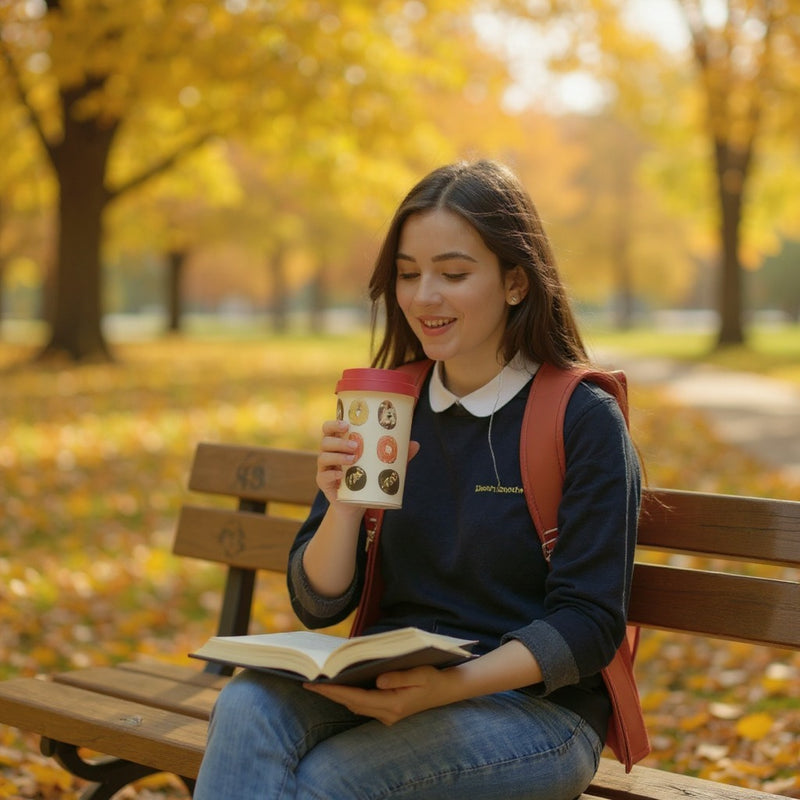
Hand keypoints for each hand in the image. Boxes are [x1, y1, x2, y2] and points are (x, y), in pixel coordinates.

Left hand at [304, 665, 448, 724]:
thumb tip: (376, 680)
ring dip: (337, 696)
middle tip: (307, 682)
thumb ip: (398, 677)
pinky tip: (339, 686)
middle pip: (351, 703)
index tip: (316, 684)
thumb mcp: (419, 674)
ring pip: (355, 705)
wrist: (447, 689)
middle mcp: (387, 713)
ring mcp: (387, 714)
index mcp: (393, 704)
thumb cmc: (433, 677)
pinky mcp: (388, 710)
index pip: (357, 698)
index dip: (335, 691)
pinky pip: (363, 704)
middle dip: (329, 694)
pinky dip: (349, 696)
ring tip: (318, 683)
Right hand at [316, 420, 419, 506]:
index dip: (334, 423)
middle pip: (325, 440)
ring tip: (354, 458)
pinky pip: (323, 476)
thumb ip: (397, 455)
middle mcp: (329, 453)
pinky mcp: (324, 483)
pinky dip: (332, 474)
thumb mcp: (381, 465)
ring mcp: (324, 469)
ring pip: (323, 457)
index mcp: (339, 444)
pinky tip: (342, 475)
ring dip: (338, 456)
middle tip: (356, 445)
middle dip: (339, 441)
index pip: (329, 428)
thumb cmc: (367, 478)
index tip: (347, 424)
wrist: (356, 504)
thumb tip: (416, 444)